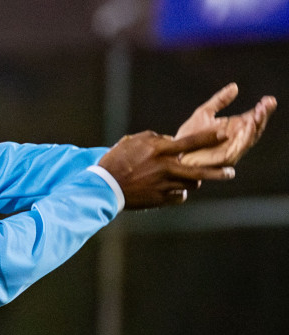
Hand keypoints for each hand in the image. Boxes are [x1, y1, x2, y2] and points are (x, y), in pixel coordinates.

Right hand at [98, 128, 234, 208]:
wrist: (103, 186)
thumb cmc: (115, 160)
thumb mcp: (132, 142)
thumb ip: (154, 139)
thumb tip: (169, 141)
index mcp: (159, 150)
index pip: (190, 142)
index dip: (209, 138)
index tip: (224, 135)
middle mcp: (165, 167)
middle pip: (199, 171)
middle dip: (218, 172)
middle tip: (231, 172)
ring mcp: (164, 185)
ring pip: (191, 184)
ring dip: (194, 182)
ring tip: (194, 181)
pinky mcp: (160, 199)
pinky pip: (179, 197)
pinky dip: (179, 193)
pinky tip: (174, 191)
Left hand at [173, 83, 276, 168]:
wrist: (174, 153)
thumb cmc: (189, 135)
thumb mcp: (204, 113)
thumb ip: (219, 100)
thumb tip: (235, 86)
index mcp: (234, 127)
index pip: (253, 116)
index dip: (263, 109)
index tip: (268, 99)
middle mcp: (237, 138)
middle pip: (256, 126)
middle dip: (263, 115)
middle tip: (268, 103)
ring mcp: (233, 148)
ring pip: (251, 137)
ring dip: (257, 124)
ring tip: (261, 112)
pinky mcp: (226, 158)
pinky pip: (239, 148)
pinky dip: (246, 137)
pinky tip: (249, 126)